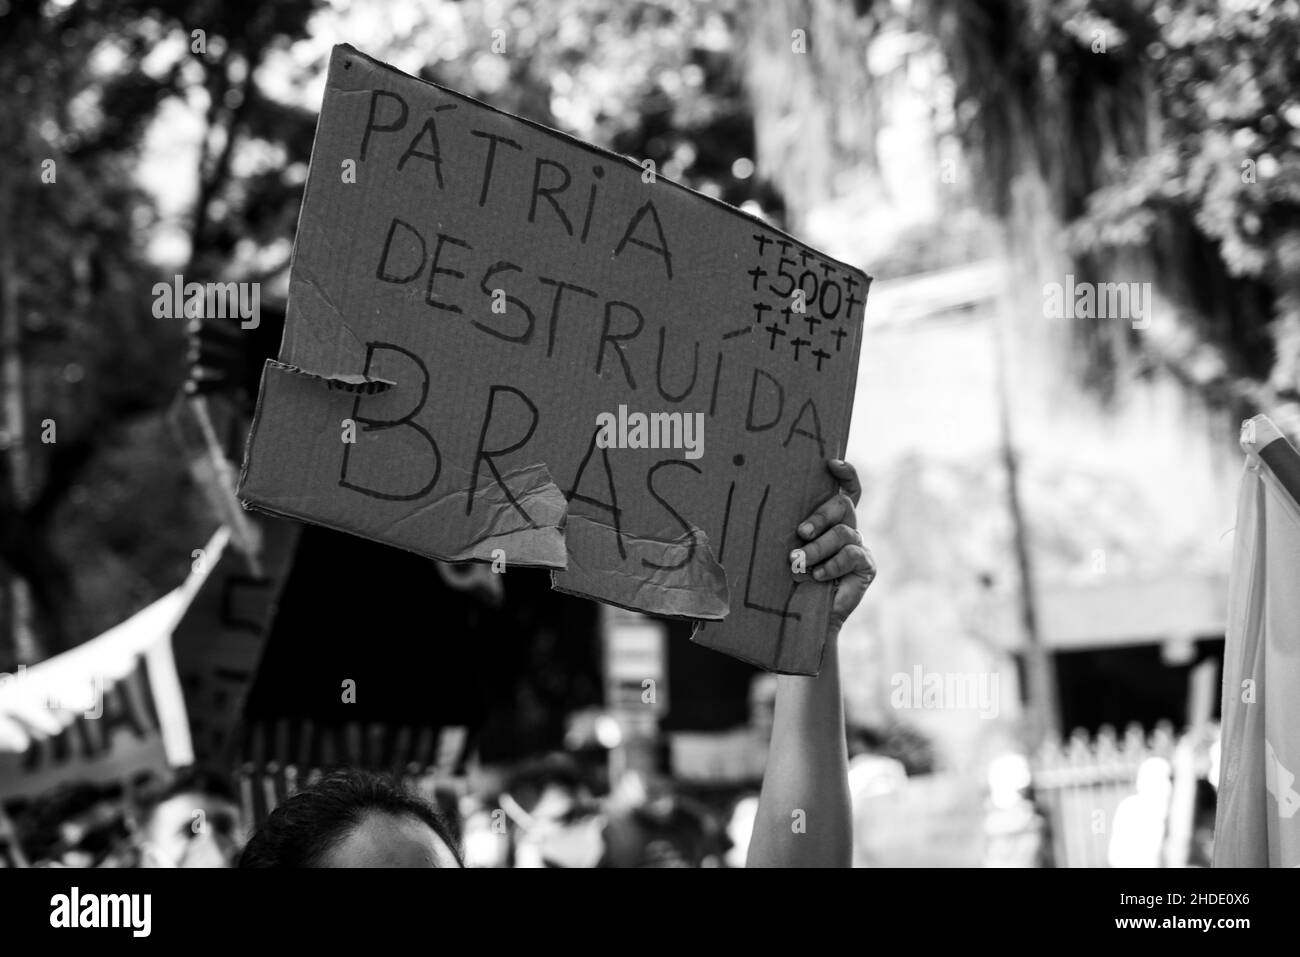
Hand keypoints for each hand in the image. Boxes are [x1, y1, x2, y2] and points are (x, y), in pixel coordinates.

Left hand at [791, 459, 876, 631]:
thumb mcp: (787, 549)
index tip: (831, 463)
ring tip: (799, 563)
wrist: (806, 616)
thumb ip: (788, 531)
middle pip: (844, 504)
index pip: (846, 489)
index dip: (845, 473)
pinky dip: (832, 564)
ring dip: (818, 548)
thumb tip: (758, 507)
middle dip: (821, 515)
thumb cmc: (791, 578)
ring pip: (842, 532)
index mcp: (831, 520)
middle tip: (801, 532)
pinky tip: (818, 576)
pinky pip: (852, 554)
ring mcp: (859, 546)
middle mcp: (847, 528)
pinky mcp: (867, 565)